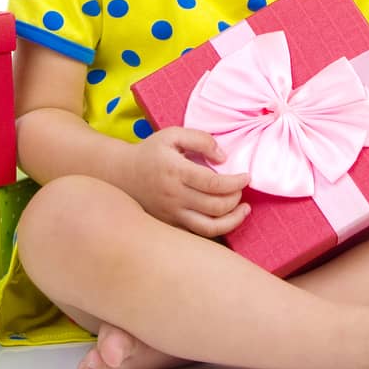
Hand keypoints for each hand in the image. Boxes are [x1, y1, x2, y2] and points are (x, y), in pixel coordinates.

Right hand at [119, 127, 251, 237]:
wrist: (122, 174)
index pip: (214, 183)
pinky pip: (198, 234)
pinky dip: (217, 229)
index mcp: (176, 171)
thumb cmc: (151, 152)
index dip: (236, 182)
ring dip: (233, 220)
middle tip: (241, 188)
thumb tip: (223, 158)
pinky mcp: (170, 224)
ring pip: (209, 227)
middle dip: (236, 198)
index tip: (246, 177)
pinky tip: (225, 218)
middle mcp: (174, 196)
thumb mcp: (173, 134)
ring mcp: (171, 214)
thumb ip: (201, 139)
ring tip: (243, 210)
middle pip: (216, 206)